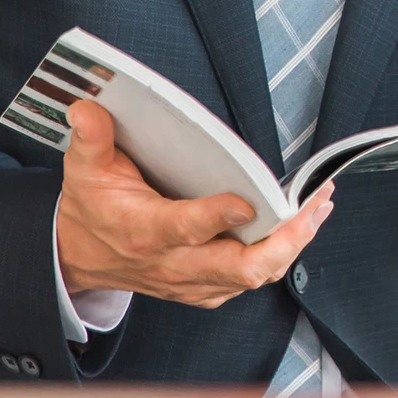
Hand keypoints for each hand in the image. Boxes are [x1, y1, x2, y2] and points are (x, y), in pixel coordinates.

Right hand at [55, 99, 332, 308]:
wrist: (80, 258)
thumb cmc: (91, 210)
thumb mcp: (83, 171)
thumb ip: (91, 139)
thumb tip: (88, 108)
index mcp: (146, 231)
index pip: (186, 229)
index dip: (218, 218)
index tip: (246, 200)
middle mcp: (174, 263)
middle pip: (238, 266)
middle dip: (284, 240)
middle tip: (312, 206)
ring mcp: (192, 280)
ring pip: (252, 276)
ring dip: (291, 245)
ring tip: (318, 208)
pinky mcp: (204, 288)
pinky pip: (249, 280)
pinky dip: (279, 256)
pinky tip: (298, 227)